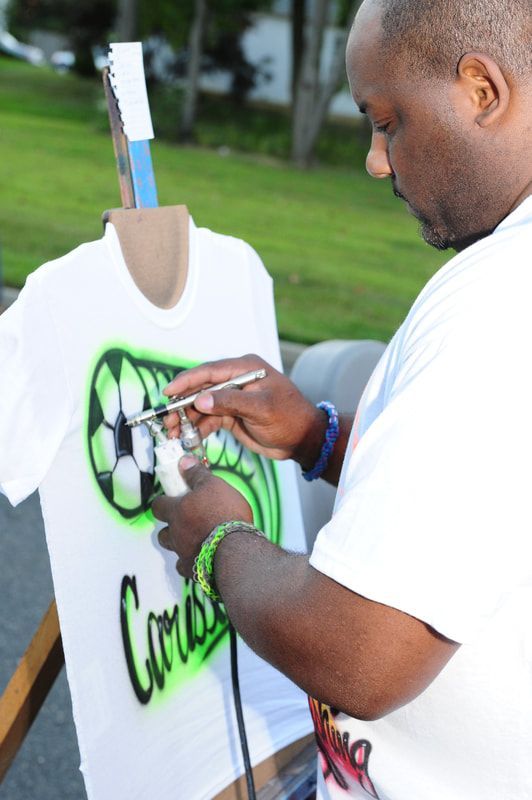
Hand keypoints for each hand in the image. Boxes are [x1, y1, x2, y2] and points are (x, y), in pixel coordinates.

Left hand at [152, 455, 252, 578]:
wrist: (236, 548)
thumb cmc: (225, 513)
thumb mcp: (214, 485)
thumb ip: (197, 474)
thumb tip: (184, 461)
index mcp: (177, 511)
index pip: (158, 506)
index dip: (163, 503)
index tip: (173, 500)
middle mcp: (176, 533)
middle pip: (162, 533)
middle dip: (170, 527)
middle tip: (186, 522)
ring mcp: (183, 553)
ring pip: (173, 549)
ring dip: (179, 544)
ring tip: (196, 540)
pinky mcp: (193, 570)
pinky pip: (186, 567)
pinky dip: (191, 562)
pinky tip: (203, 557)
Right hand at [163, 354, 325, 466]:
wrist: (303, 439)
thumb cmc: (289, 418)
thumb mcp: (261, 408)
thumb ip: (230, 402)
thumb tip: (200, 399)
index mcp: (245, 369)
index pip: (209, 371)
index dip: (186, 381)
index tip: (168, 392)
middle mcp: (235, 380)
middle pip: (200, 389)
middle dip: (182, 405)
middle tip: (167, 421)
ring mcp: (232, 398)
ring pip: (201, 406)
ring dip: (186, 419)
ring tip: (173, 434)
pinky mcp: (231, 415)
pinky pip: (208, 419)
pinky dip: (197, 428)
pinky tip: (188, 439)